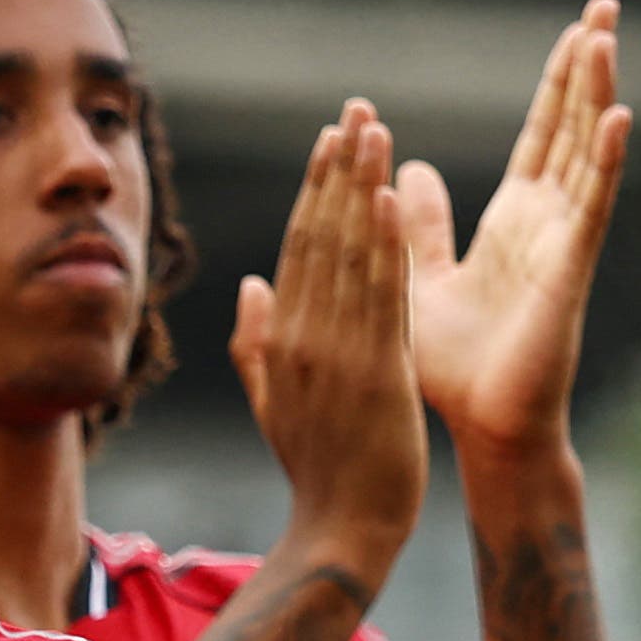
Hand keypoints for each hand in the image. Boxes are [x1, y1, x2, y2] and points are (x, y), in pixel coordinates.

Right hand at [229, 102, 425, 558]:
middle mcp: (303, 337)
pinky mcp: (376, 370)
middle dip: (338, 170)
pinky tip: (389, 198)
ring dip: (362, 187)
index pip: (299, 249)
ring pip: (349, 254)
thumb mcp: (275, 404)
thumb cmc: (319, 472)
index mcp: (282, 341)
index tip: (330, 141)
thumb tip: (250, 281)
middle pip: (320, 237)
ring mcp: (337, 353)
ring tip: (374, 131)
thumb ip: (256, 343)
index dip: (316, 191)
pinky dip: (383, 244)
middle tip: (354, 110)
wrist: (342, 529)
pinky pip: (380, 296)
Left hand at [401, 0, 631, 462]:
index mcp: (514, 221)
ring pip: (585, 153)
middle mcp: (548, 222)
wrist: (479, 428)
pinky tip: (618, 116)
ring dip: (596, 95)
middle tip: (603, 5)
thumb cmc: (452, 368)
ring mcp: (564, 242)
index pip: (544, 135)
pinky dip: (605, 161)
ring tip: (605, 37)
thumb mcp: (422, 278)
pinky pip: (591, 207)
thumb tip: (406, 170)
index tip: (576, 29)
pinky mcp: (569, 270)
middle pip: (573, 128)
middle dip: (587, 68)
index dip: (558, 84)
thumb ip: (420, 224)